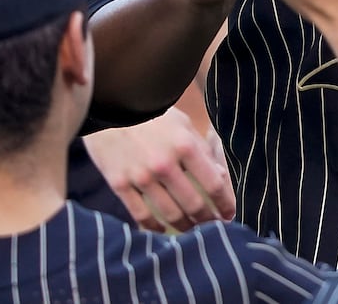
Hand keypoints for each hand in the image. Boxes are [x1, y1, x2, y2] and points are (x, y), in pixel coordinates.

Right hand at [83, 106, 235, 231]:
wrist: (108, 108)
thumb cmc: (150, 115)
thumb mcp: (182, 124)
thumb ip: (202, 151)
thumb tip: (221, 177)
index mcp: (184, 145)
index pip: (213, 184)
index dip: (225, 203)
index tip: (229, 213)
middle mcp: (164, 164)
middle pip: (193, 204)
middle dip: (207, 220)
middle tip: (212, 226)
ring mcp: (140, 176)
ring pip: (169, 214)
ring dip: (185, 226)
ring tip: (192, 229)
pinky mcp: (119, 185)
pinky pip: (141, 216)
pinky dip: (154, 227)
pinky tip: (162, 229)